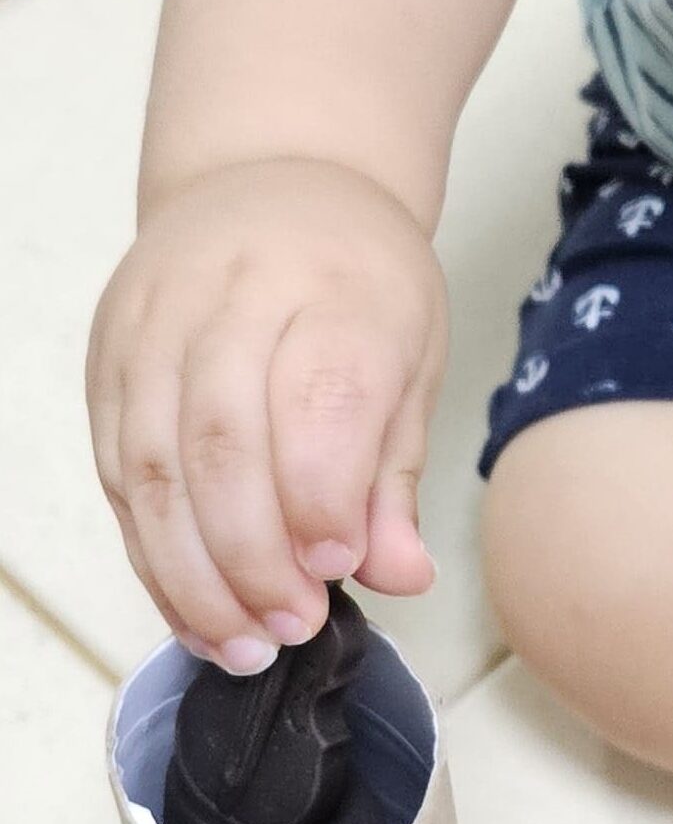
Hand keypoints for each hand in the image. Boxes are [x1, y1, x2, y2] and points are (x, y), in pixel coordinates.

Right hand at [86, 158, 446, 674]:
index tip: (338, 568)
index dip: (321, 497)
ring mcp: (157, 326)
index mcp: (338, 289)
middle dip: (254, 557)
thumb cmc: (359, 278)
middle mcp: (237, 298)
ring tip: (241, 640)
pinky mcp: (108, 357)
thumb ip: (394, 472)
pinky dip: (151, 551)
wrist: (276, 182)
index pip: (319, 399)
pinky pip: (119, 469)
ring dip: (193, 573)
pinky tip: (192, 605)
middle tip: (292, 626)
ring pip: (154, 466)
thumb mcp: (413, 355)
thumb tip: (404, 574)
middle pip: (223, 443)